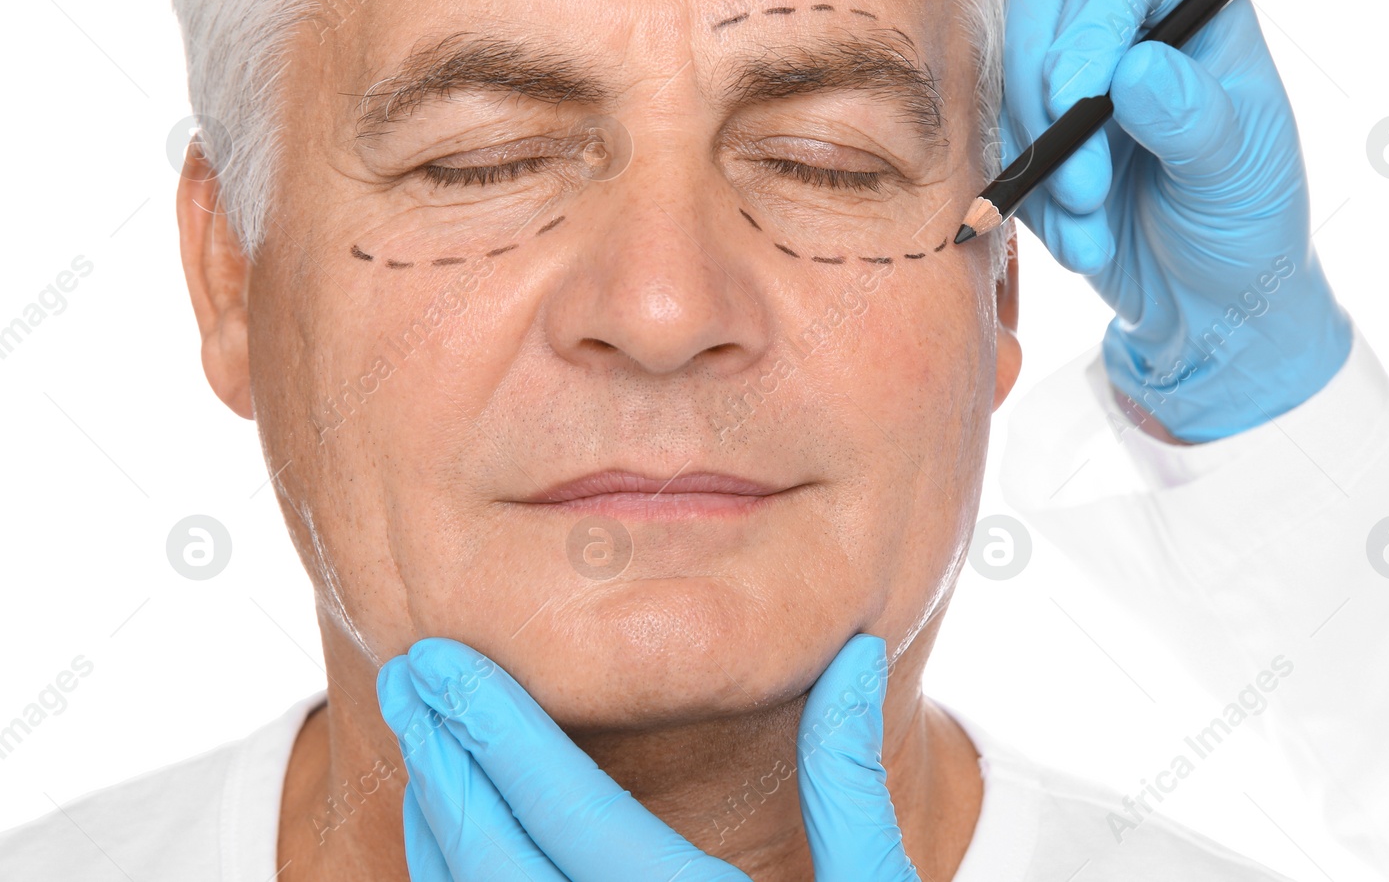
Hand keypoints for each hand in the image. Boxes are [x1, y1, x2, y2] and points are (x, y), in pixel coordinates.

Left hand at [376, 634, 919, 880]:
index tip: (445, 657)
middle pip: (496, 865)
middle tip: (410, 675)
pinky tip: (454, 829)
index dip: (501, 729)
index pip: (574, 816)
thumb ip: (850, 783)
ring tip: (427, 738)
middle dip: (444, 761)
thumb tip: (853, 652)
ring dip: (439, 823)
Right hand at [1000, 0, 1351, 441]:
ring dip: (1039, 163)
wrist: (1207, 303)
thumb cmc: (1245, 227)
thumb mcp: (1239, 178)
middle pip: (1042, 7)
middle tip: (1085, 187)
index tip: (1077, 98)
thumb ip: (1196, 120)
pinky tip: (1081, 241)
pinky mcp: (1030, 132)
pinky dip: (1026, 198)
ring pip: (1005, 75)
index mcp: (1192, 9)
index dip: (1091, 14)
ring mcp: (1068, 77)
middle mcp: (1123, 27)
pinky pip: (995, 142)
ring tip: (1093, 230)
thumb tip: (1139, 69)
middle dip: (1047, 102)